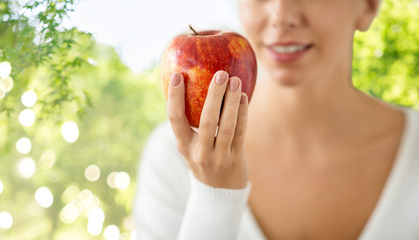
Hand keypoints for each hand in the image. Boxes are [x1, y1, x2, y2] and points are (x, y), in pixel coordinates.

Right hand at [167, 71, 248, 188]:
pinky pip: (240, 131)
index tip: (177, 75)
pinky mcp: (235, 157)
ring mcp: (219, 157)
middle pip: (206, 121)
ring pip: (227, 126)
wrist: (219, 191)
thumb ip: (188, 123)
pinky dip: (242, 112)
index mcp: (183, 146)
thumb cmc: (202, 158)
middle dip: (214, 96)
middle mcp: (200, 152)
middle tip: (220, 74)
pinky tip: (244, 97)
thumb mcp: (190, 145)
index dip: (174, 97)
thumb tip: (189, 85)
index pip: (175, 119)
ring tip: (235, 81)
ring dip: (232, 102)